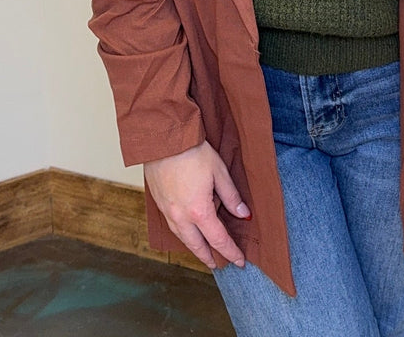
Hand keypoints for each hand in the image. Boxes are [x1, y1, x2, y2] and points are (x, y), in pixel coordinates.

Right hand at [143, 140, 250, 268]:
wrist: (163, 139)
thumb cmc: (192, 152)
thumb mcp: (218, 172)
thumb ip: (231, 196)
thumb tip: (244, 214)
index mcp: (199, 211)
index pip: (218, 240)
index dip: (231, 252)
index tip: (240, 260)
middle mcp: (181, 217)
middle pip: (197, 245)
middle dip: (209, 257)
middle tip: (219, 264)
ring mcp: (167, 211)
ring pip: (182, 238)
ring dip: (194, 248)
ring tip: (203, 252)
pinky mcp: (159, 203)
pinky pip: (172, 226)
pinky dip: (182, 235)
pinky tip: (186, 232)